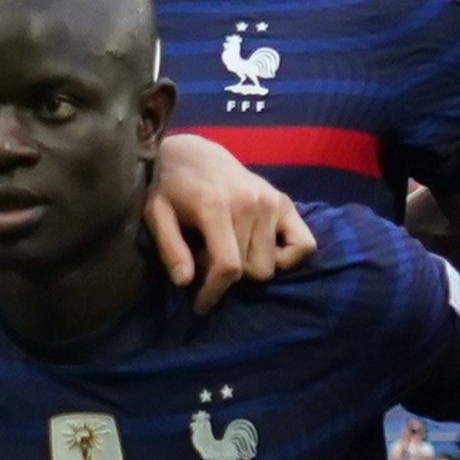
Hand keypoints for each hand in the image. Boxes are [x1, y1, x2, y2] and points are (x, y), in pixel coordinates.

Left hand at [145, 132, 314, 303]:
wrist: (194, 153)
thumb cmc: (171, 187)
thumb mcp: (156, 213)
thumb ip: (170, 247)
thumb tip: (184, 282)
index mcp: (216, 206)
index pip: (228, 266)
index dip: (214, 293)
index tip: (200, 306)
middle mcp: (250, 203)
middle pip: (251, 270)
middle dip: (227, 275)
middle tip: (207, 258)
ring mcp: (271, 201)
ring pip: (271, 265)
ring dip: (249, 265)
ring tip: (229, 248)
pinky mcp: (285, 202)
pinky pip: (303, 245)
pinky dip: (286, 256)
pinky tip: (262, 248)